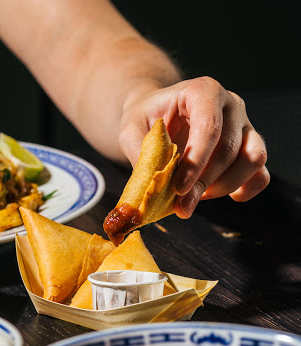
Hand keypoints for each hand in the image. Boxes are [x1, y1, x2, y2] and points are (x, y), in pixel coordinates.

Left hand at [118, 76, 269, 217]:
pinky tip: (225, 197)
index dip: (196, 161)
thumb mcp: (131, 129)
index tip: (178, 188)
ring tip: (196, 198)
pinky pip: (261, 173)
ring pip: (252, 160)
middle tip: (181, 206)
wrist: (160, 116)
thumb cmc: (147, 120)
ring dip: (224, 186)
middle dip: (204, 183)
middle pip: (229, 149)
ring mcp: (245, 126)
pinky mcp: (251, 148)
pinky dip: (247, 189)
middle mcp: (231, 105)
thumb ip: (139, 152)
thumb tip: (150, 186)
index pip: (209, 127)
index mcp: (203, 92)